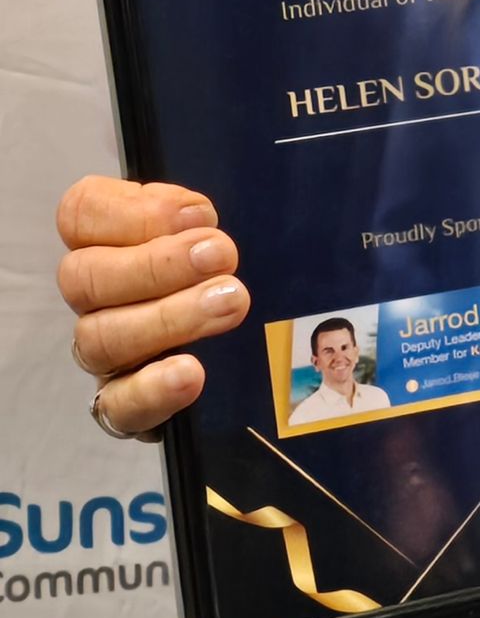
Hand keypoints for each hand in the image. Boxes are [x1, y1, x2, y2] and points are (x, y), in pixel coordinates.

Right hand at [56, 177, 249, 439]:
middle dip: (156, 264)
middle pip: (83, 277)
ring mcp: (107, 355)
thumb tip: (194, 217)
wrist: (261, 356)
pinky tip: (191, 373)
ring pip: (99, 338)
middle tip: (221, 255)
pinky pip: (117, 407)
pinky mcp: (127, 407)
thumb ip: (198, 220)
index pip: (79, 214)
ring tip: (228, 303)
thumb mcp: (219, 236)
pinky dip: (152, 389)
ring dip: (168, 317)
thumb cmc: (228, 277)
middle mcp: (97, 299)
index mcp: (108, 244)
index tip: (197, 215)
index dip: (130, 210)